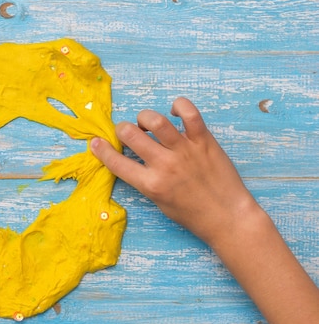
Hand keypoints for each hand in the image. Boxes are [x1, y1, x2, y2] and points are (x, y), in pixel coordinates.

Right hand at [91, 97, 318, 323]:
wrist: (228, 217)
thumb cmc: (192, 214)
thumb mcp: (159, 202)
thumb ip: (144, 180)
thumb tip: (132, 159)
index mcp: (151, 184)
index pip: (116, 162)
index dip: (101, 150)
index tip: (96, 142)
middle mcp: (164, 164)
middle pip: (130, 134)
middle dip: (122, 130)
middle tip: (128, 133)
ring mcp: (184, 150)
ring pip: (155, 120)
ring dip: (145, 118)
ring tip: (148, 123)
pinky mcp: (204, 140)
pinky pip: (189, 113)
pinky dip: (179, 106)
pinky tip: (175, 111)